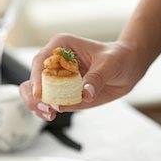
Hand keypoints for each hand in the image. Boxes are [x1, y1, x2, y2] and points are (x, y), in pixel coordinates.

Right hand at [19, 33, 141, 120]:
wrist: (127, 68)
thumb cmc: (118, 58)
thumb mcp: (110, 64)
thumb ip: (96, 78)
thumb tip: (85, 94)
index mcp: (61, 46)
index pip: (42, 61)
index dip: (37, 78)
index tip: (40, 94)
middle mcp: (54, 62)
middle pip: (33, 78)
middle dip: (34, 95)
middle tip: (47, 108)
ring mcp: (56, 79)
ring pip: (34, 92)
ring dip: (36, 105)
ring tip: (49, 114)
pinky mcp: (62, 92)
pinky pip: (47, 102)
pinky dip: (45, 110)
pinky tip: (52, 114)